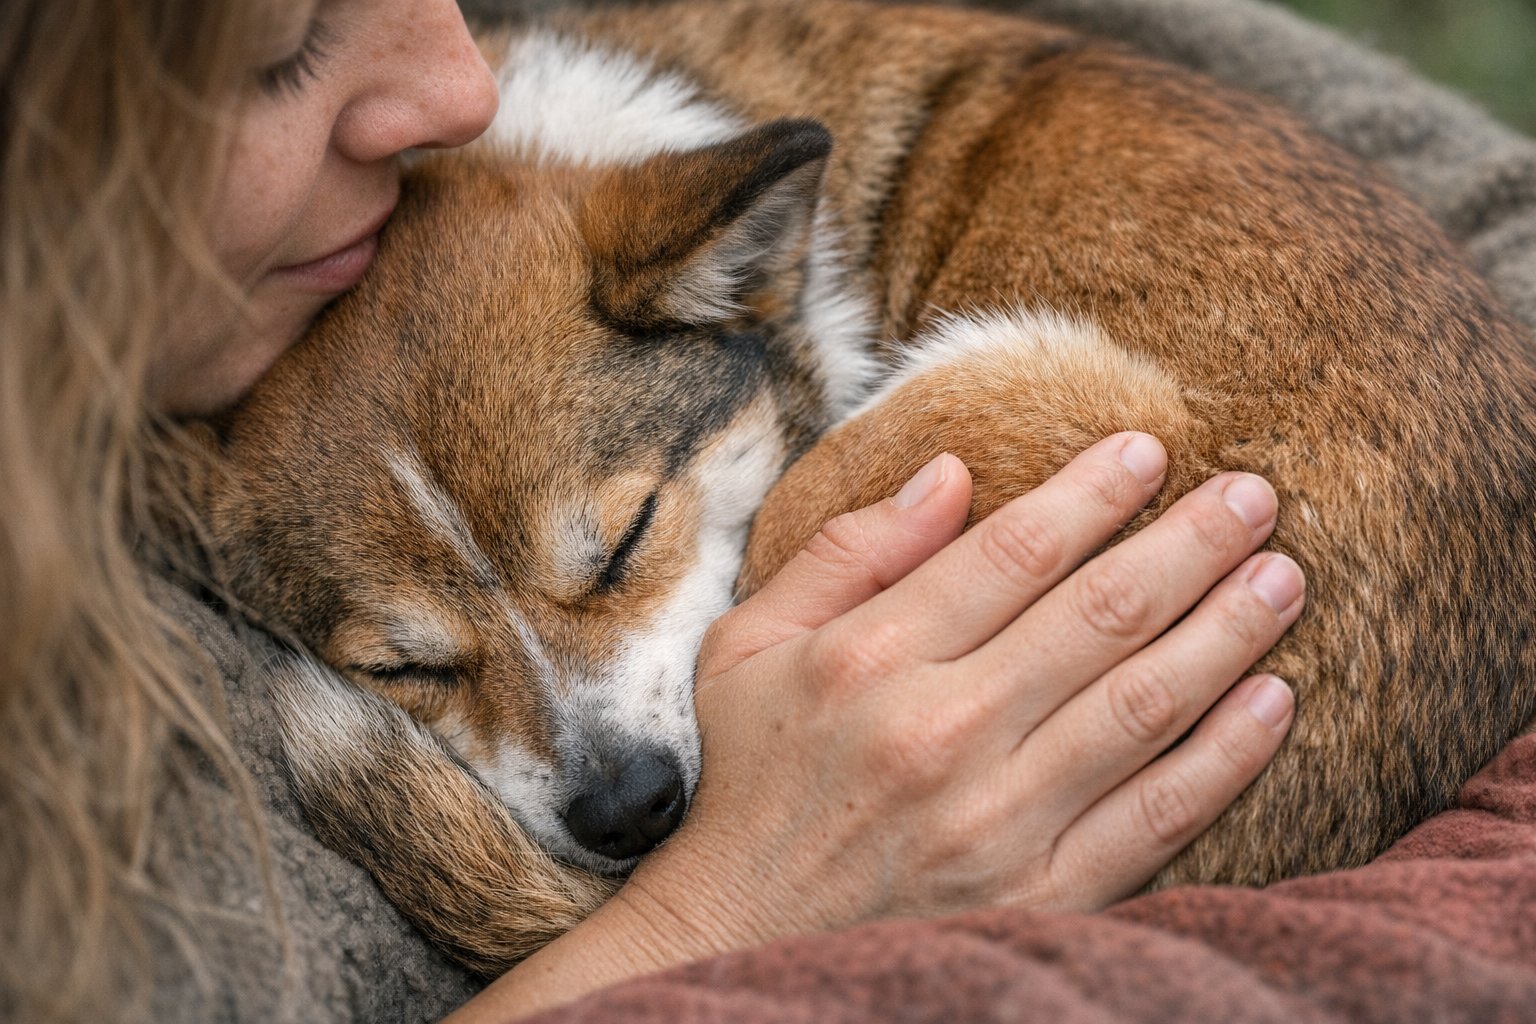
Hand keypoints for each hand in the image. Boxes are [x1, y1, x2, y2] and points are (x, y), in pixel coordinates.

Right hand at [454, 433, 1301, 1019]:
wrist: (745, 935)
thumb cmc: (753, 777)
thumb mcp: (748, 645)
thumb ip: (847, 553)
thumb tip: (951, 475)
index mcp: (871, 658)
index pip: (1014, 552)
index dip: (1094, 493)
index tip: (1153, 452)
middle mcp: (942, 732)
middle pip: (1101, 614)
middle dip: (1191, 543)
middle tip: (1255, 496)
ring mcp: (999, 822)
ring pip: (1145, 703)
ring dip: (1228, 631)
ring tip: (1282, 576)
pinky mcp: (1042, 895)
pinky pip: (1158, 816)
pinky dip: (1227, 756)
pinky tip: (1274, 700)